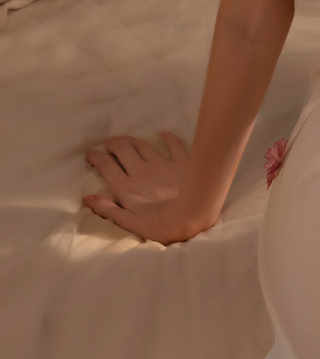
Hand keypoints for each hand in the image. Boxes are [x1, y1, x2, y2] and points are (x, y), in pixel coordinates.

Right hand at [83, 132, 208, 243]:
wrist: (191, 215)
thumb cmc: (158, 224)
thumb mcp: (129, 223)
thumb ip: (108, 210)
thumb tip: (89, 198)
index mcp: (126, 187)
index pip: (107, 166)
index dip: (96, 157)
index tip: (91, 153)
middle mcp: (141, 171)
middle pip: (124, 150)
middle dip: (114, 143)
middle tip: (109, 143)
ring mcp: (161, 164)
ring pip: (143, 146)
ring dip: (133, 140)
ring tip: (126, 138)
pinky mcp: (181, 162)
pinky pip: (174, 145)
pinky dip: (168, 138)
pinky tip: (164, 134)